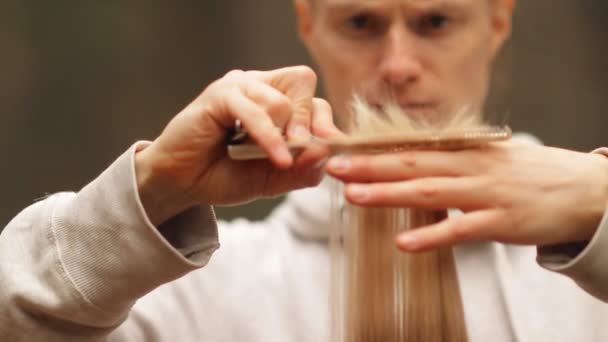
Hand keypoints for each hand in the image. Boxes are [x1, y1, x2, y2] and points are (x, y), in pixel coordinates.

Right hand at [136, 66, 342, 224]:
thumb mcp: (273, 179)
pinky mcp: (220, 96)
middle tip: (305, 149)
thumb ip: (302, 168)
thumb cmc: (224, 176)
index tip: (332, 149)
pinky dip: (269, 136)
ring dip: (286, 134)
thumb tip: (328, 153)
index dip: (326, 122)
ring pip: (281, 98)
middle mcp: (258, 87)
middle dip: (310, 120)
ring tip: (277, 159)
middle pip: (302, 81)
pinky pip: (254, 110)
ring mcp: (239, 88)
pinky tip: (276, 159)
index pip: (313, 97)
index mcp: (274, 101)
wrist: (182, 185)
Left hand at [326, 140, 607, 251]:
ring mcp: (485, 194)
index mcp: (464, 152)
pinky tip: (402, 244)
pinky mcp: (501, 222)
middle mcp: (470, 167)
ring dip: (389, 193)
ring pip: (429, 191)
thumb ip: (451, 160)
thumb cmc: (528, 174)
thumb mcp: (487, 159)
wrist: (583, 188)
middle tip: (333, 168)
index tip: (342, 150)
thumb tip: (411, 161)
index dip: (375, 150)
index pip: (412, 148)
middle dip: (370, 166)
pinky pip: (461, 230)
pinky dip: (431, 236)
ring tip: (353, 196)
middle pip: (412, 164)